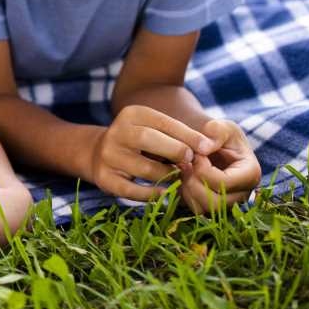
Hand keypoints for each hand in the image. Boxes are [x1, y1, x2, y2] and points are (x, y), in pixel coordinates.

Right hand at [87, 104, 216, 201]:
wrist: (100, 154)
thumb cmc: (142, 142)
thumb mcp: (157, 129)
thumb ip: (181, 136)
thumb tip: (208, 146)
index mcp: (131, 115)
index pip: (162, 122)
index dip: (187, 136)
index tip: (206, 148)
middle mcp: (116, 132)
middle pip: (147, 139)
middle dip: (175, 151)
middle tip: (190, 162)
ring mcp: (108, 156)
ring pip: (144, 168)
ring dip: (168, 175)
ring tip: (178, 176)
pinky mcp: (105, 178)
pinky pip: (133, 191)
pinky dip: (153, 194)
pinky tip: (166, 191)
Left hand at [177, 119, 260, 214]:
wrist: (209, 144)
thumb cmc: (218, 135)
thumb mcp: (222, 127)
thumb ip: (217, 131)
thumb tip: (204, 148)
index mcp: (250, 174)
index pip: (223, 182)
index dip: (203, 169)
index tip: (195, 155)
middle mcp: (242, 194)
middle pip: (215, 202)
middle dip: (193, 182)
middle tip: (184, 164)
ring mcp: (227, 203)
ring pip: (202, 208)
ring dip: (186, 189)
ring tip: (182, 169)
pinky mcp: (211, 206)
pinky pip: (194, 208)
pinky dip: (183, 194)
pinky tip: (181, 177)